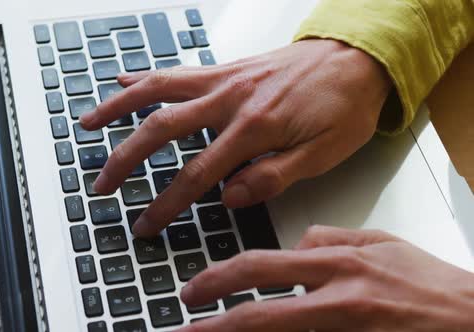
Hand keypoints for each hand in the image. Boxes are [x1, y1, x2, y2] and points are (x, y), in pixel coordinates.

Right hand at [80, 39, 390, 236]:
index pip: (197, 174)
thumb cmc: (344, 105)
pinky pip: (176, 71)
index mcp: (255, 127)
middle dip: (125, 159)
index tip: (146, 222)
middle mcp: (230, 99)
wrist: (357, 58)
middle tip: (103, 184)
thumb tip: (229, 196)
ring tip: (89, 123)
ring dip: (118, 107)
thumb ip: (273, 175)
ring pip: (158, 90)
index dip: (167, 203)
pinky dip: (146, 77)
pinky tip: (124, 80)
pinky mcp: (225, 69)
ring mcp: (224, 79)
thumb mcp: (324, 153)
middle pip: (161, 129)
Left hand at [178, 226, 473, 331]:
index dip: (220, 278)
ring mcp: (348, 330)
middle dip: (215, 325)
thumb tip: (294, 244)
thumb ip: (331, 238)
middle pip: (262, 314)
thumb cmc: (430, 284)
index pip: (263, 266)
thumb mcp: (380, 243)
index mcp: (339, 263)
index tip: (194, 290)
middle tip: (184, 329)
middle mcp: (339, 298)